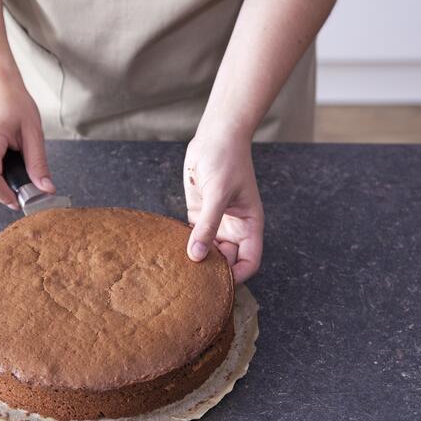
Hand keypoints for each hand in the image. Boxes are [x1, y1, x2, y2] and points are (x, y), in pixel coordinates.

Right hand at [0, 75, 53, 208]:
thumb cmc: (12, 101)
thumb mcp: (32, 131)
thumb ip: (38, 163)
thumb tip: (46, 189)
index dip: (6, 195)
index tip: (22, 201)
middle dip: (8, 190)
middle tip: (29, 182)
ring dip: (3, 179)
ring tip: (16, 157)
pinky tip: (5, 154)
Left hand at [183, 131, 263, 283]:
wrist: (215, 137)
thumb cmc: (226, 160)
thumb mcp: (218, 193)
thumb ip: (208, 225)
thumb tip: (197, 256)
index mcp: (249, 226)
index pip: (249, 262)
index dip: (238, 276)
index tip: (219, 283)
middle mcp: (234, 229)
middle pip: (227, 261)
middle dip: (213, 271)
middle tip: (192, 280)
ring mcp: (216, 223)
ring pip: (208, 251)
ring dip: (196, 259)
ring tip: (179, 269)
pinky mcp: (198, 215)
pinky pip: (193, 237)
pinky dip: (184, 245)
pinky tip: (171, 251)